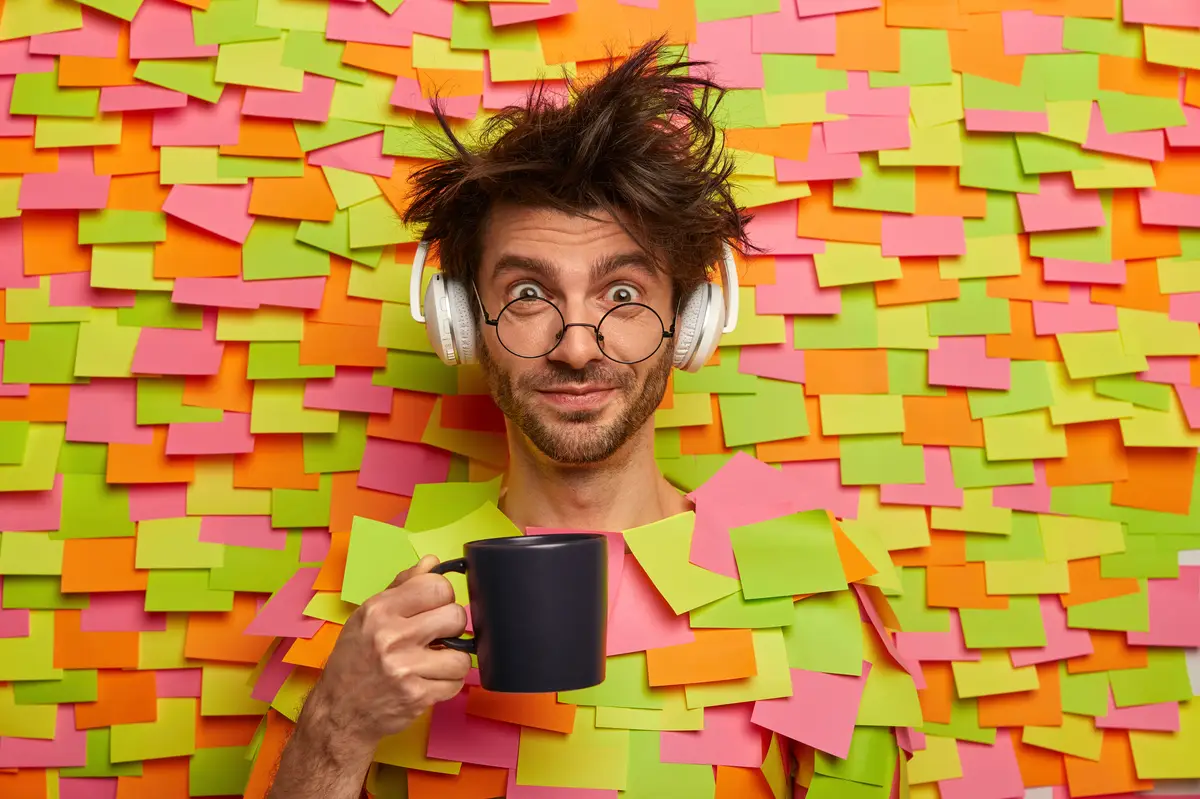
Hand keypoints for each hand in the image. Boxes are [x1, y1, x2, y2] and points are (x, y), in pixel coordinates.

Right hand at [304, 555, 470, 747]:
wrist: (338, 712)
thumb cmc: (354, 661)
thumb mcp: (367, 616)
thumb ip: (402, 586)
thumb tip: (432, 562)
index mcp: (379, 610)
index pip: (437, 586)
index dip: (442, 596)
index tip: (435, 607)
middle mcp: (391, 637)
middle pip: (455, 616)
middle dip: (451, 626)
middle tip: (438, 636)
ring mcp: (404, 668)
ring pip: (462, 655)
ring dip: (452, 660)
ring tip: (435, 661)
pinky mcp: (416, 696)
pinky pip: (456, 683)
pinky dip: (447, 683)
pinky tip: (430, 680)